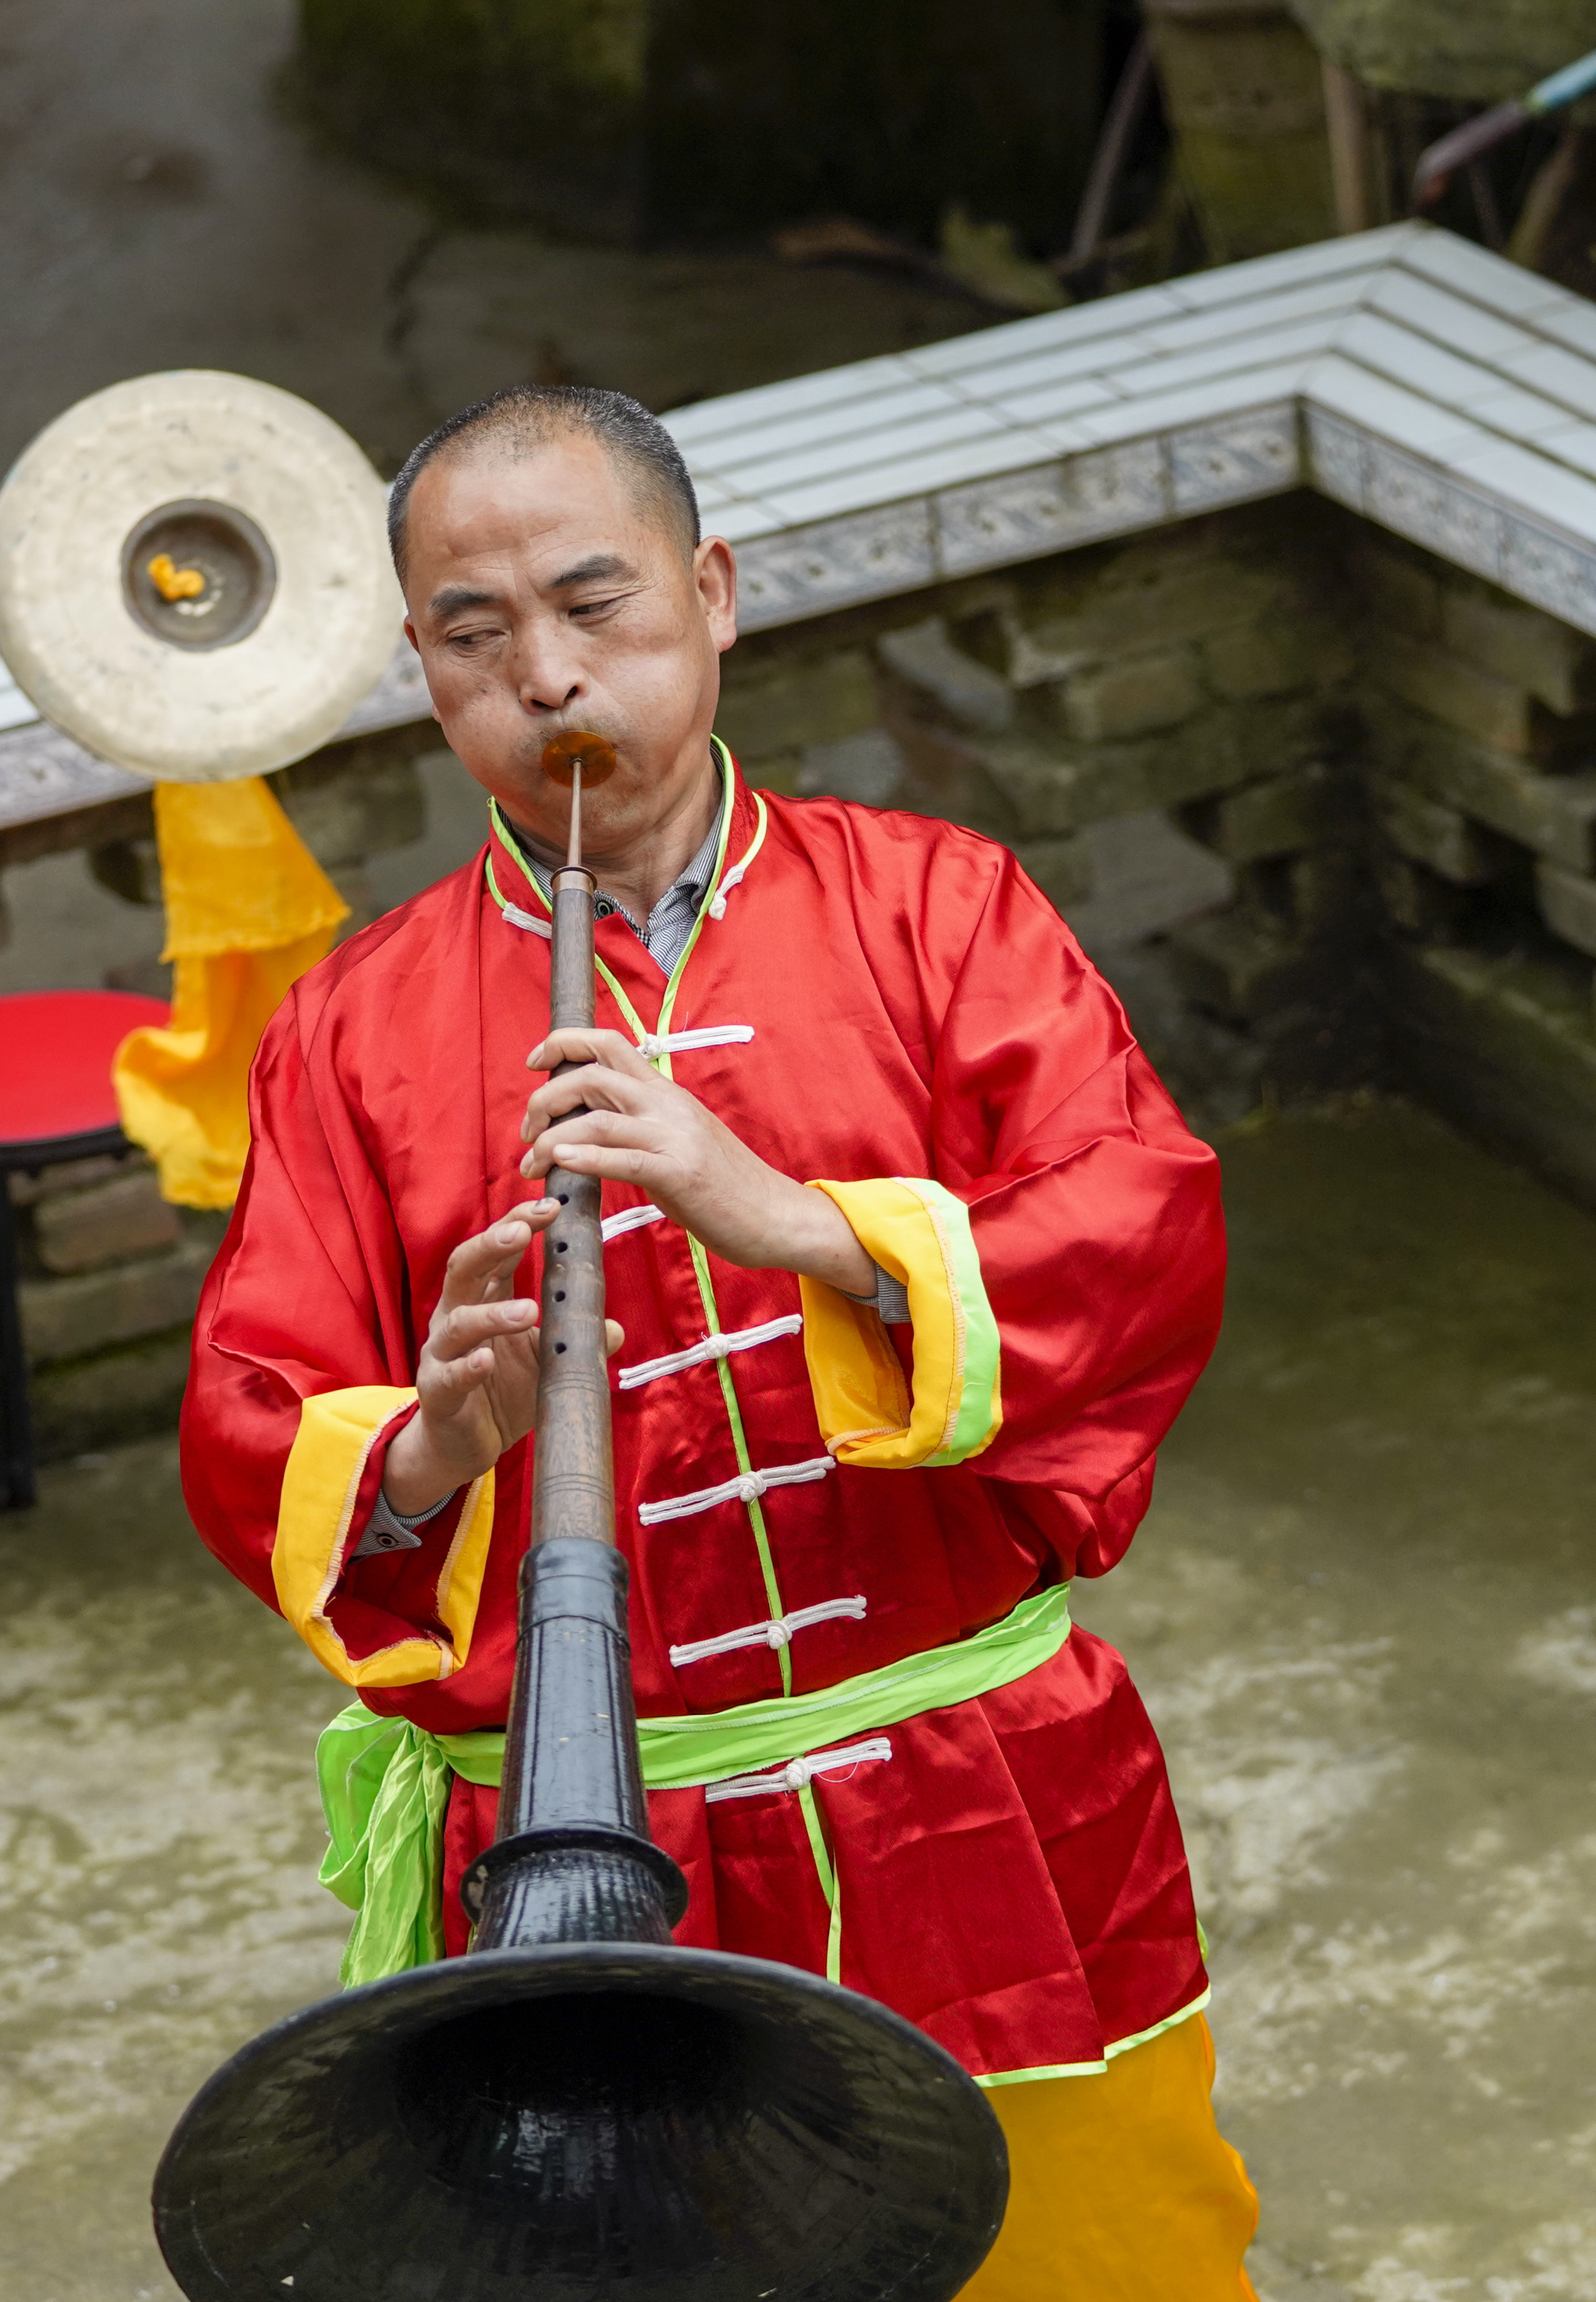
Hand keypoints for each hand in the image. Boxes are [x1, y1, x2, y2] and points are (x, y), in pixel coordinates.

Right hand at [383, 1201, 622, 1514]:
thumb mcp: (546, 1360)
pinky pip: (449, 1376)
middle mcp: (454, 1316)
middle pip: (464, 1268)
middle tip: (523, 1230)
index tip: (551, 1206)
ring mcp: (440, 1353)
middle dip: (492, 1245)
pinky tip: (485, 1360)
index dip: (518, 1225)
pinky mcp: (437, 1392)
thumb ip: (573, 1340)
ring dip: (492, 1314)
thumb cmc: (503, 1390)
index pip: (495, 1251)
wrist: (465, 1445)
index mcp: (481, 1298)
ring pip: (458, 1323)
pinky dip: (467, 1366)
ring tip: (528, 1311)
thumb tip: (614, 1329)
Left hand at [519, 1029, 875, 1293]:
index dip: (564, 1042)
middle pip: (591, 1073)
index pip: (609, 1044)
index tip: (534, 1061)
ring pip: (596, 1115)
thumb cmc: (726, 1187)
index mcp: (666, 1094)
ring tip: (532, 1163)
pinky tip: (560, 1162)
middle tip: (527, 1130)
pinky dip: (583, 1156)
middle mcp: (667, 1105)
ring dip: (550, 1137)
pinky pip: (621, 1157)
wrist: (776, 1215)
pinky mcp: (678, 1173)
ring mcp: (674, 1137)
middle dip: (544, 1096)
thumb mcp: (680, 1141)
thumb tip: (592, 1129)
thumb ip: (641, 1127)